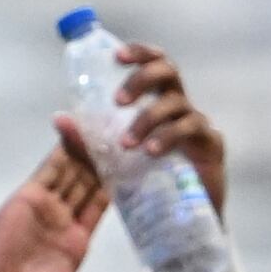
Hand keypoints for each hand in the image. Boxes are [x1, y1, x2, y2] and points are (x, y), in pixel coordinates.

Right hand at [0, 141, 147, 271]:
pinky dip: (62, 146)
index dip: (117, 183)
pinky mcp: (28, 198)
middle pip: (88, 180)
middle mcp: (62, 220)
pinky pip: (49, 166)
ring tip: (104, 122)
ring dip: (86, 146)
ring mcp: (45, 207)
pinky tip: (75, 127)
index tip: (133, 164)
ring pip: (71, 169)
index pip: (101, 204)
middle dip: (103, 158)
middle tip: (122, 132)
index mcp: (76, 243)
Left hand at [89, 38, 227, 220]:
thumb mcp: (110, 159)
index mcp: (158, 99)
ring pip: (174, 103)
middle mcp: (179, 105)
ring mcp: (197, 122)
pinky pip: (190, 129)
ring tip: (127, 144)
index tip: (116, 57)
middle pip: (168, 70)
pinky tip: (151, 152)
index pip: (153, 62)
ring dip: (147, 119)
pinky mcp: (211, 143)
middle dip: (141, 79)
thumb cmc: (146, 182)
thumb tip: (59, 118)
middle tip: (119, 101)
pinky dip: (167, 137)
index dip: (138, 52)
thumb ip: (86, 141)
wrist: (181, 218)